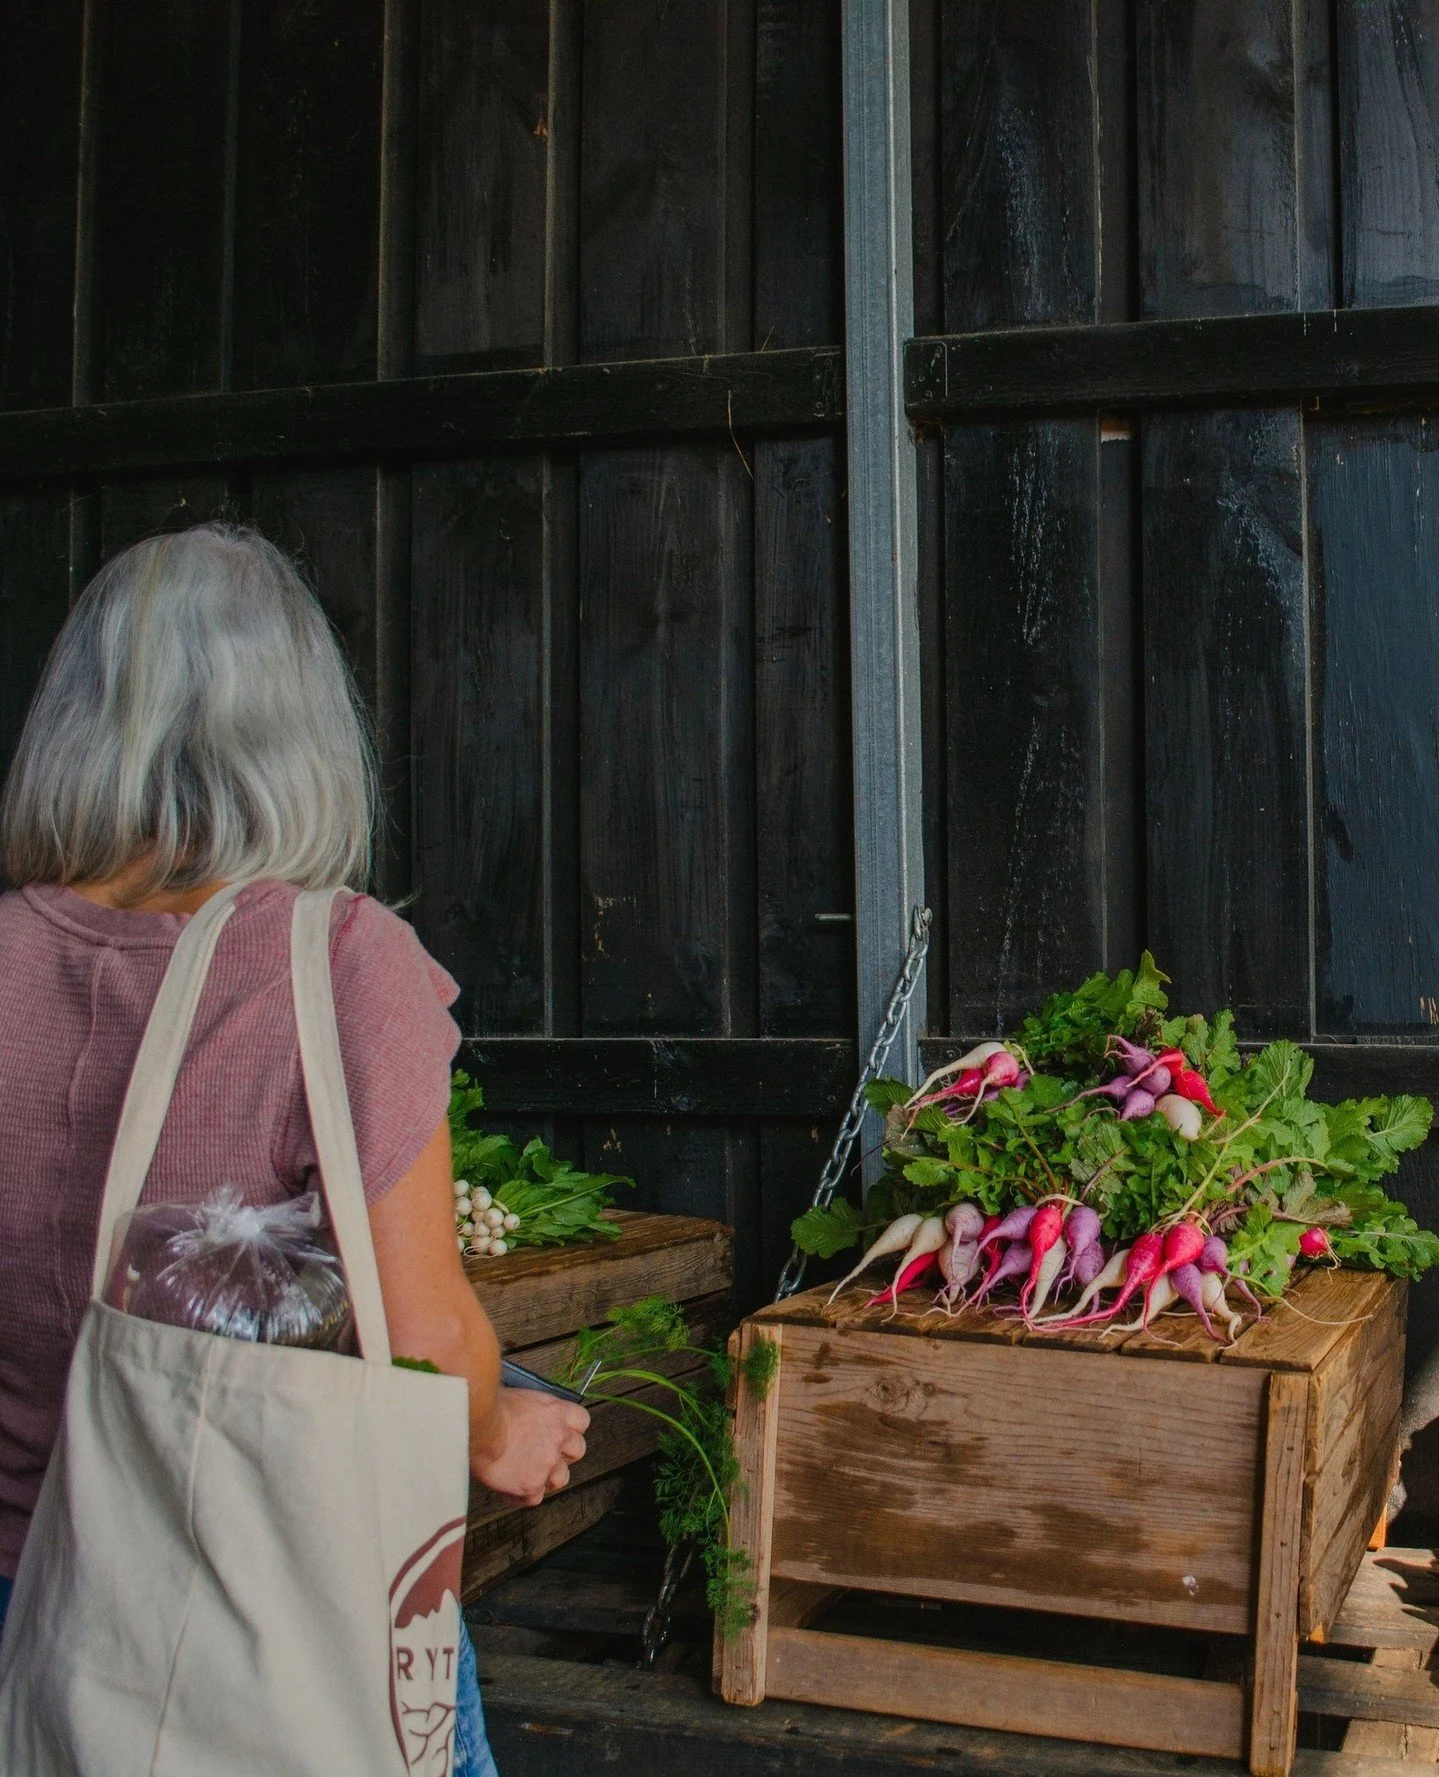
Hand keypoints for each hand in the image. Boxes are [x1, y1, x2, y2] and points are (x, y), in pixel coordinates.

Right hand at [473, 1388, 588, 1505]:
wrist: (478, 1423)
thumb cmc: (490, 1406)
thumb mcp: (520, 1397)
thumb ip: (534, 1412)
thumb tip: (529, 1420)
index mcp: (556, 1411)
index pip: (581, 1421)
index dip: (571, 1430)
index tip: (560, 1434)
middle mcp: (558, 1436)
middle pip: (577, 1451)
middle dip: (563, 1455)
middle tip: (543, 1456)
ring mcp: (548, 1462)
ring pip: (561, 1479)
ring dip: (546, 1478)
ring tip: (524, 1474)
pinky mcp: (532, 1484)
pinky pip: (534, 1498)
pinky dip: (521, 1495)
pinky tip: (507, 1488)